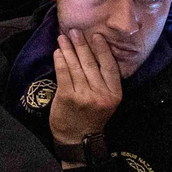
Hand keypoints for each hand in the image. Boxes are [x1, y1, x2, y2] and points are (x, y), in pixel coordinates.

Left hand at [49, 30, 122, 147]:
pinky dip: (60, 60)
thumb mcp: (106, 101)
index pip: (110, 66)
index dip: (103, 49)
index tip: (96, 35)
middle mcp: (101, 94)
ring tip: (63, 38)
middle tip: (74, 31)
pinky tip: (58, 52)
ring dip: (68, 49)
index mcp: (114, 94)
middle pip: (91, 63)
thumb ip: (103, 81)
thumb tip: (93, 52)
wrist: (77, 139)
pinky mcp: (68, 97)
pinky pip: (63, 73)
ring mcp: (84, 96)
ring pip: (76, 66)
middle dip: (81, 44)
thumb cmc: (91, 117)